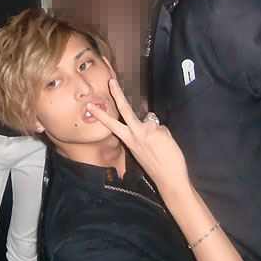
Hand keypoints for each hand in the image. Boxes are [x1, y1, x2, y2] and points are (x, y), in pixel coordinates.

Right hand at [88, 79, 189, 193]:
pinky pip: (162, 127)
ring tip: (160, 146)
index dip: (101, 115)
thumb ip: (137, 134)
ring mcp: (149, 131)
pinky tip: (166, 146)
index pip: (112, 124)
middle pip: (126, 109)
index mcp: (129, 140)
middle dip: (118, 94)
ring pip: (151, 120)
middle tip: (112, 81)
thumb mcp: (138, 151)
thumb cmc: (154, 165)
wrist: (170, 179)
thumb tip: (143, 118)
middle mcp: (136, 134)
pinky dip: (165, 135)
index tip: (90, 106)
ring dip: (156, 129)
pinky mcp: (161, 131)